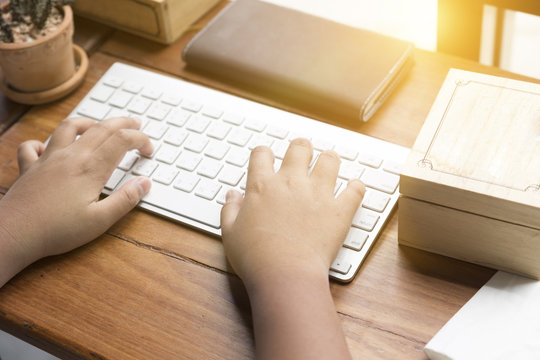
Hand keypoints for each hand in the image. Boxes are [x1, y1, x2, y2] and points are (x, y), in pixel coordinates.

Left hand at [0, 117, 152, 285]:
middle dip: (122, 123)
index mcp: (91, 168)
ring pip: (69, 127)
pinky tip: (48, 148)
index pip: (122, 140)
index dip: (140, 139)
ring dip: (87, 122)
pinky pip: (33, 146)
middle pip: (101, 128)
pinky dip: (42, 142)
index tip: (149, 149)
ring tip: (97, 125)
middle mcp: (70, 157)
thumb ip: (125, 200)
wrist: (15, 234)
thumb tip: (144, 183)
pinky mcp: (29, 168)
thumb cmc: (57, 230)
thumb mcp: (100, 221)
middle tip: (136, 123)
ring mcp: (48, 159)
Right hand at [220, 138, 363, 359]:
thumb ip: (230, 209)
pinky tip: (353, 188)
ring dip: (329, 160)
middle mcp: (290, 183)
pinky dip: (356, 187)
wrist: (285, 275)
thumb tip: (231, 195)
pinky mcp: (339, 210)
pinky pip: (355, 190)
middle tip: (302, 155)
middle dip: (301, 148)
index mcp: (262, 186)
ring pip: (330, 160)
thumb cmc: (256, 258)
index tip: (266, 158)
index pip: (261, 154)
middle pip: (299, 148)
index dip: (263, 154)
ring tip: (328, 164)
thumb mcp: (230, 233)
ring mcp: (317, 194)